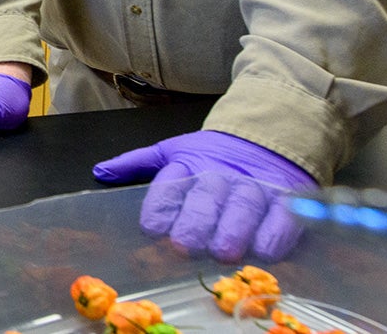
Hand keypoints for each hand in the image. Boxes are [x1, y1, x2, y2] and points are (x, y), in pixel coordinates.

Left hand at [91, 131, 317, 261]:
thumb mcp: (174, 152)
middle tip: (187, 244)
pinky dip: (275, 233)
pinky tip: (264, 250)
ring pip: (244, 207)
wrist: (268, 135)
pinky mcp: (287, 198)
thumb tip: (99, 172)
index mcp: (188, 165)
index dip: (161, 206)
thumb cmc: (213, 156)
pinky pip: (283, 216)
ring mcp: (255, 187)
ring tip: (224, 250)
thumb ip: (137, 164)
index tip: (153, 227)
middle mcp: (220, 176)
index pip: (170, 185)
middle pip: (206, 197)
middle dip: (196, 220)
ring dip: (234, 229)